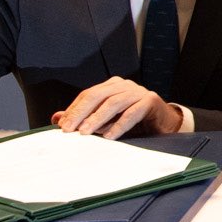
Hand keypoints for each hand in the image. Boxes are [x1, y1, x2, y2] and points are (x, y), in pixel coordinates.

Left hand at [53, 77, 182, 138]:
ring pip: (113, 103)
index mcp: (112, 86)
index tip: (62, 125)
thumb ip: (83, 117)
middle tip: (69, 129)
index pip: (88, 94)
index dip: (74, 109)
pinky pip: (132, 113)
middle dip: (81, 113)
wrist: (165, 122)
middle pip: (97, 95)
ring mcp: (138, 91)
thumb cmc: (134, 120)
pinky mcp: (150, 101)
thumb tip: (56, 118)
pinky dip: (119, 125)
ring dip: (97, 119)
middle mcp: (124, 85)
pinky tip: (109, 136)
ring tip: (85, 132)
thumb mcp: (106, 119)